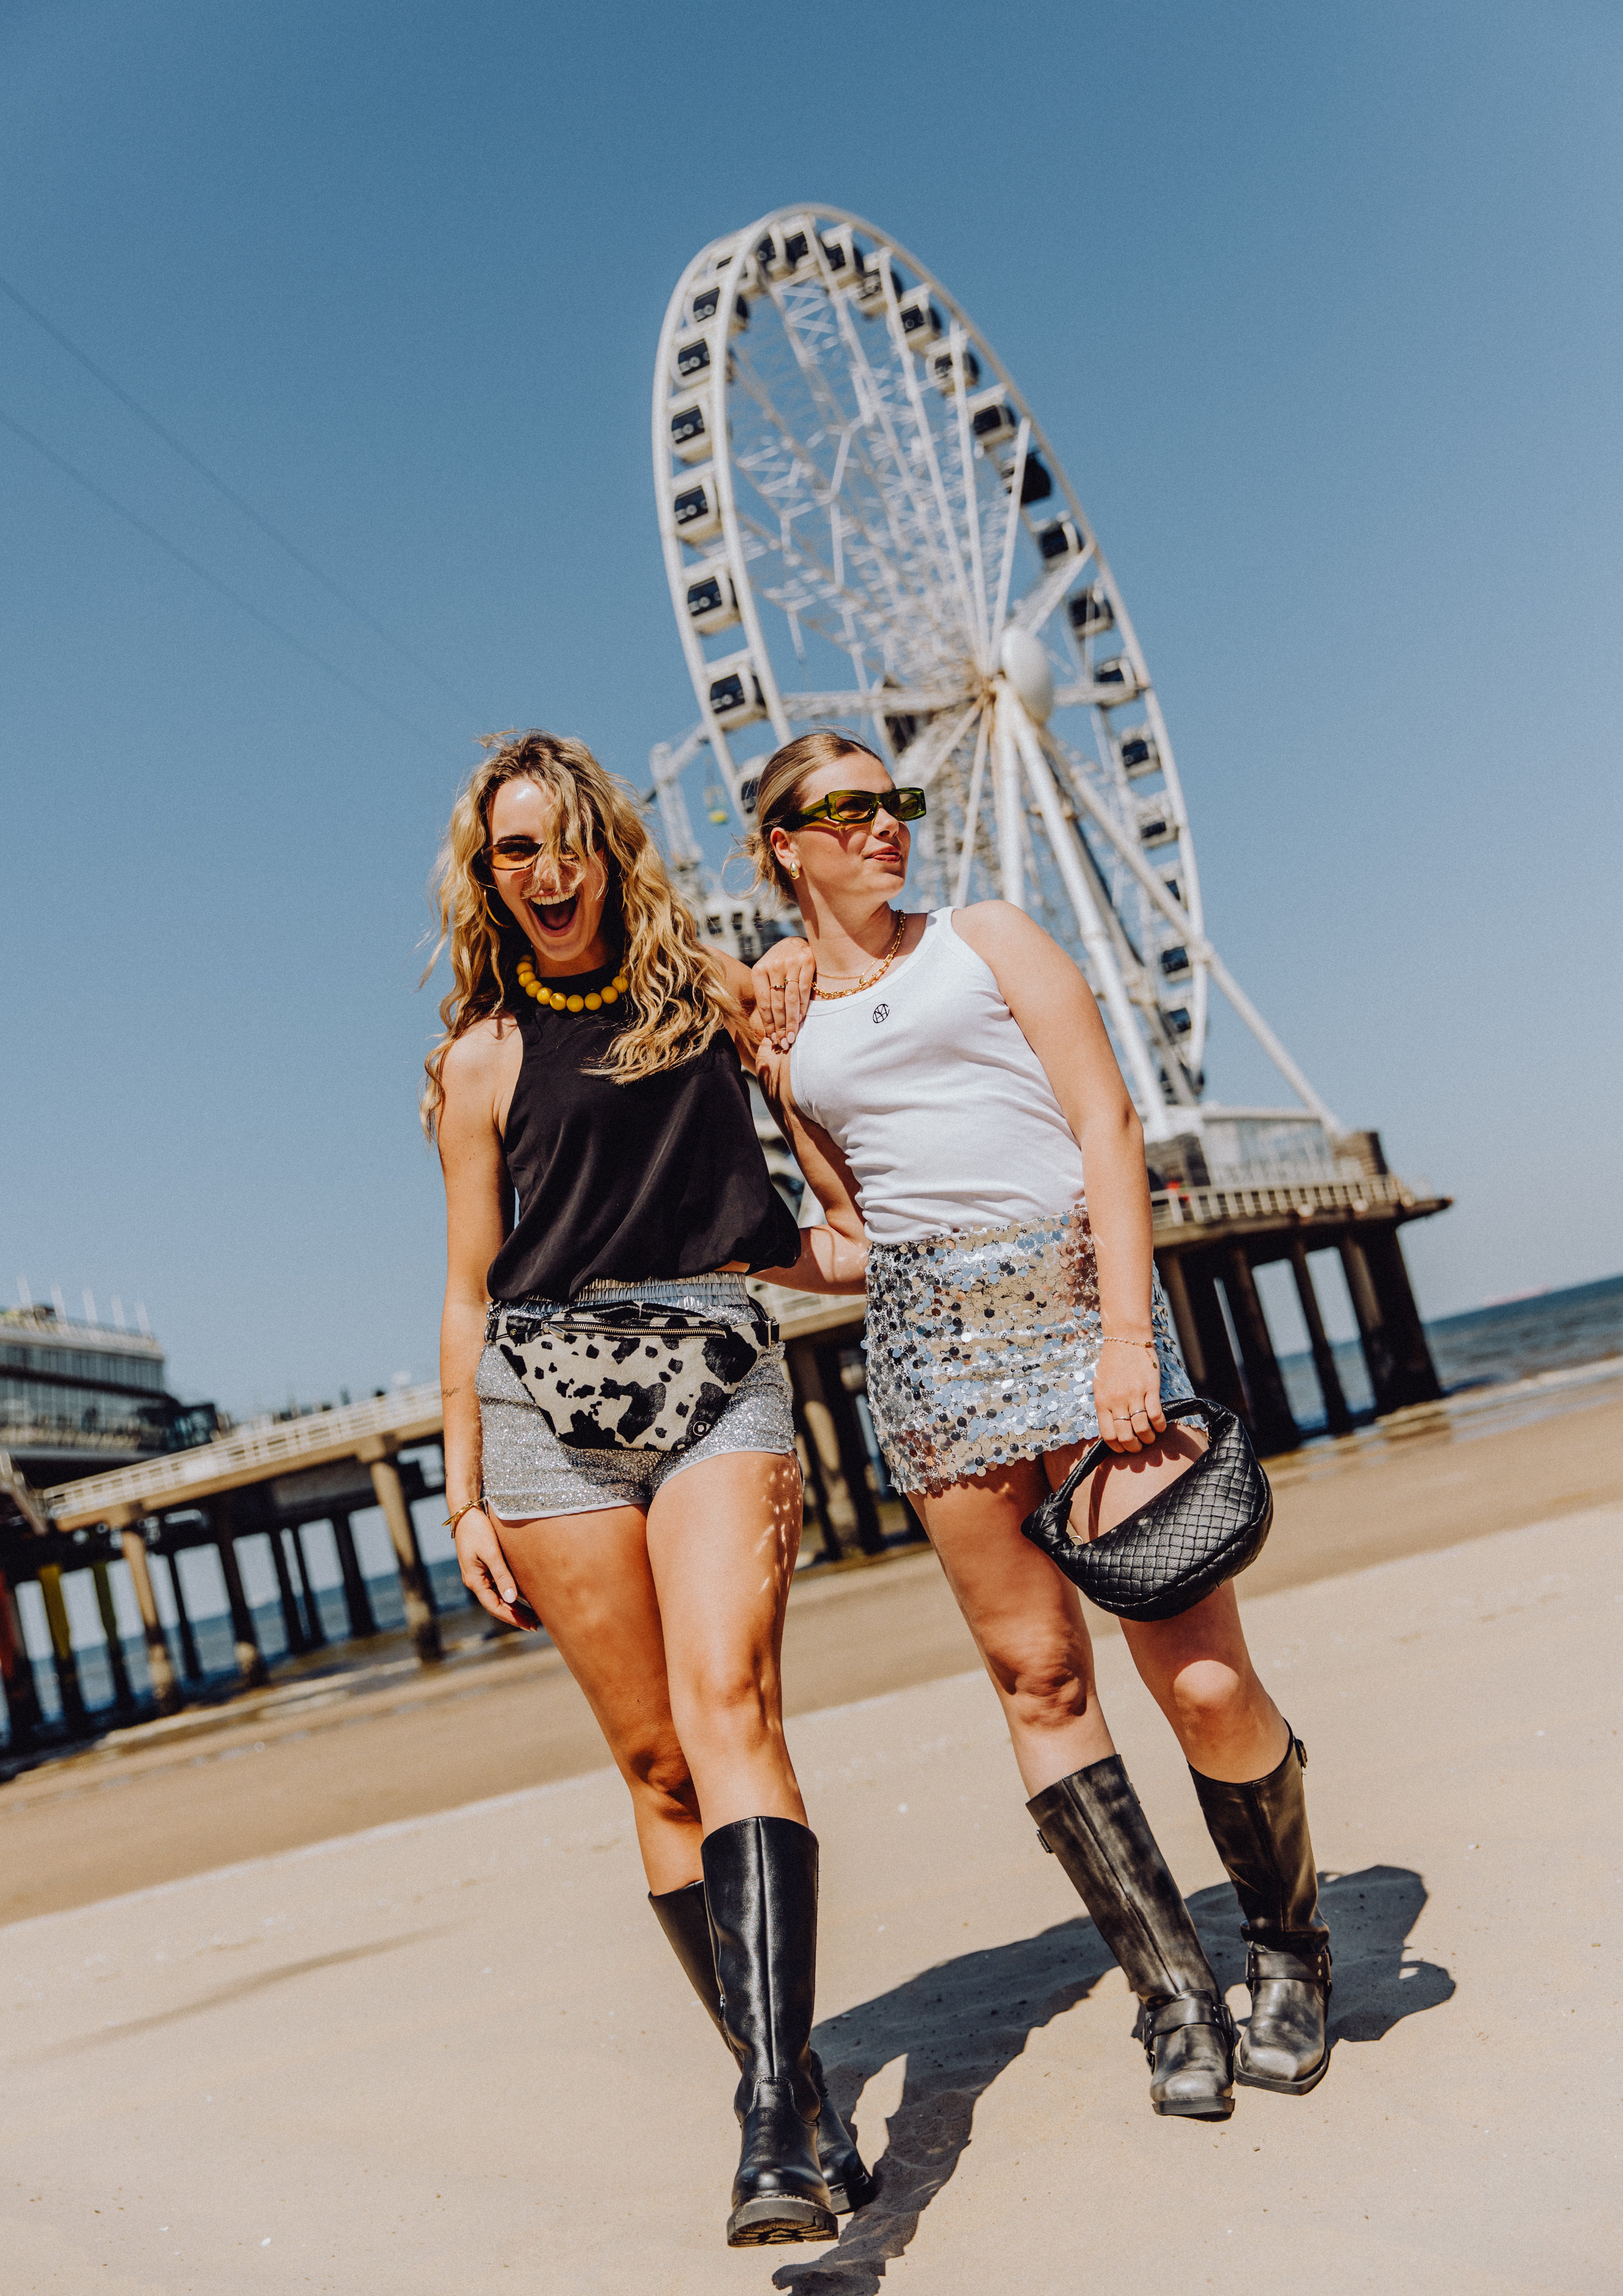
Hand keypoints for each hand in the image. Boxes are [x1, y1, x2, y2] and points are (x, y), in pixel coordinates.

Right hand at [453, 1508, 541, 1629]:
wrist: (465, 1512)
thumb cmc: (478, 1530)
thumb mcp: (491, 1552)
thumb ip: (501, 1575)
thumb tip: (511, 1599)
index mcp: (474, 1580)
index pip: (495, 1607)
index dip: (512, 1618)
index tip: (529, 1625)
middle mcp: (476, 1581)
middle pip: (497, 1605)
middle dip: (516, 1616)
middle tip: (536, 1626)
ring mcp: (479, 1574)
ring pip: (499, 1596)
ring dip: (515, 1607)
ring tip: (533, 1616)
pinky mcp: (484, 1566)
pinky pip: (499, 1585)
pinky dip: (512, 1593)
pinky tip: (525, 1596)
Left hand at [751, 936, 815, 1050]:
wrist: (795, 941)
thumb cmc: (779, 964)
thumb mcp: (767, 975)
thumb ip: (767, 995)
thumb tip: (769, 1027)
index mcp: (759, 970)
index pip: (763, 1003)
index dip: (768, 1023)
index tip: (772, 1038)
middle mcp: (774, 966)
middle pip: (777, 1003)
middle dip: (780, 1026)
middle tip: (784, 1043)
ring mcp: (791, 963)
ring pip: (791, 999)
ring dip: (792, 1021)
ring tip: (792, 1037)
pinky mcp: (808, 961)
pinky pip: (805, 990)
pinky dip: (803, 1007)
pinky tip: (801, 1019)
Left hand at [1091, 1342, 1166, 1454]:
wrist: (1125, 1339)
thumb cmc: (1111, 1363)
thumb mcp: (1099, 1386)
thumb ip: (1104, 1406)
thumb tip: (1110, 1428)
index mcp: (1102, 1402)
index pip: (1108, 1435)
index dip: (1118, 1448)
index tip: (1124, 1449)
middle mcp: (1117, 1401)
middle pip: (1126, 1436)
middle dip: (1134, 1447)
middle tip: (1139, 1446)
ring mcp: (1134, 1395)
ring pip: (1142, 1428)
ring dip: (1148, 1438)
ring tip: (1151, 1437)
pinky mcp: (1150, 1388)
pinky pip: (1156, 1415)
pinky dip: (1160, 1426)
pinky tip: (1160, 1426)